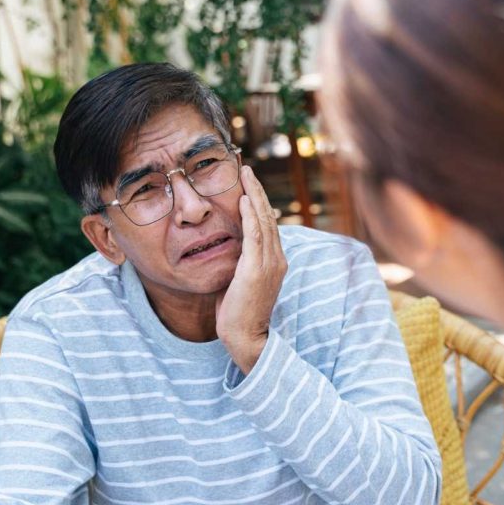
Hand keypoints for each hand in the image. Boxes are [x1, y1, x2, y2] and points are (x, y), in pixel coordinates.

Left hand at [216, 165, 287, 373]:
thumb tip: (226, 248)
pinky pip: (255, 234)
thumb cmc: (238, 313)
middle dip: (257, 190)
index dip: (258, 201)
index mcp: (274, 261)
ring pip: (263, 220)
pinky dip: (250, 214)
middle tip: (246, 168)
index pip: (267, 224)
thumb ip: (238, 262)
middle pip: (267, 216)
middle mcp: (277, 259)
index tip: (248, 183)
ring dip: (254, 194)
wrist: (245, 336)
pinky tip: (244, 198)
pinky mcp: (257, 269)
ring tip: (245, 174)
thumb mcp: (239, 281)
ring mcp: (269, 263)